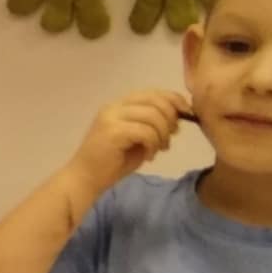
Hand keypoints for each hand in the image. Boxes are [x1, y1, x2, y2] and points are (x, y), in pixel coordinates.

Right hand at [68, 89, 193, 196]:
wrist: (85, 180)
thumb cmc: (111, 163)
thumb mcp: (138, 139)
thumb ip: (153, 124)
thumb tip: (178, 117)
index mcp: (119, 105)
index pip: (152, 92)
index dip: (173, 99)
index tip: (186, 113)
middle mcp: (114, 106)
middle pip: (155, 100)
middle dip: (170, 118)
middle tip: (171, 137)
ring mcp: (111, 117)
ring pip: (152, 115)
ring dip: (162, 134)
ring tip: (159, 149)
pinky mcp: (112, 131)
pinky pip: (145, 131)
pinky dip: (153, 143)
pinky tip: (149, 156)